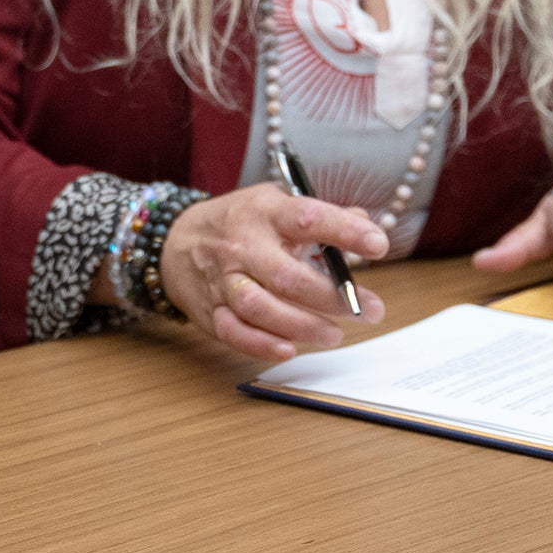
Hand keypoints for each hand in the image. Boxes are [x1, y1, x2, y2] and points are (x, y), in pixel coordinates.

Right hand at [157, 186, 388, 362]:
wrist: (174, 241)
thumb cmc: (238, 223)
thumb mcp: (275, 203)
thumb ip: (322, 216)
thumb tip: (368, 225)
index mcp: (265, 213)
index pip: (307, 218)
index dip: (345, 231)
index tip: (378, 244)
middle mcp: (242, 246)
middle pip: (287, 276)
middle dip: (332, 298)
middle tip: (369, 310)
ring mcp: (223, 280)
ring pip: (261, 309)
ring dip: (302, 326)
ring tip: (334, 334)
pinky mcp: (211, 311)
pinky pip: (235, 332)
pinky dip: (262, 345)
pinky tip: (290, 349)